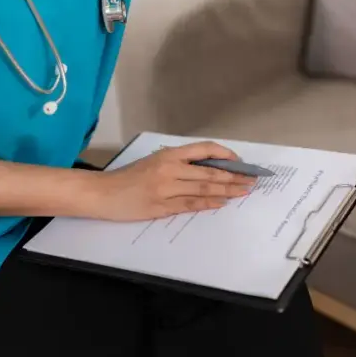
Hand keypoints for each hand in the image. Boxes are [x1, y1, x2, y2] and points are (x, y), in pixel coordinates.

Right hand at [87, 142, 256, 221]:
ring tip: (244, 191)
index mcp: (168, 154)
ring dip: (227, 190)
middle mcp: (170, 169)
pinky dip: (209, 202)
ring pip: (204, 188)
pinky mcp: (162, 206)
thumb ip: (179, 163)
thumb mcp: (154, 161)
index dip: (225, 155)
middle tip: (253, 180)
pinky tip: (222, 202)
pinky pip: (191, 204)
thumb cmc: (129, 177)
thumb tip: (210, 167)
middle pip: (210, 171)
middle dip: (235, 176)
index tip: (240, 162)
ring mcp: (166, 188)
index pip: (204, 150)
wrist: (102, 193)